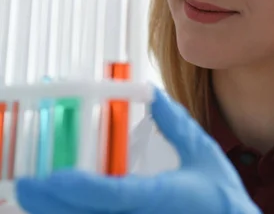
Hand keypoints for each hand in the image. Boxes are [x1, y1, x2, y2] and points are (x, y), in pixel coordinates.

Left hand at [15, 88, 261, 213]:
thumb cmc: (222, 197)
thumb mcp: (202, 154)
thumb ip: (176, 124)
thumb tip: (153, 94)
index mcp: (161, 197)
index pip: (112, 194)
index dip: (78, 187)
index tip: (50, 178)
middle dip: (53, 203)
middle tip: (28, 186)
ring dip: (62, 211)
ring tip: (38, 195)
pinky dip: (80, 213)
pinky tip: (67, 205)